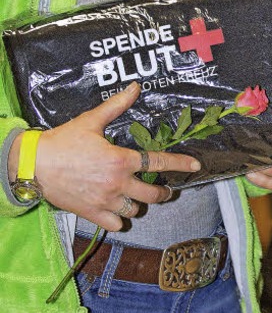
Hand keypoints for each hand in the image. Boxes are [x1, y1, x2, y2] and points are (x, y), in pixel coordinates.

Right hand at [13, 82, 200, 231]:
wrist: (35, 164)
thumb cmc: (63, 141)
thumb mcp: (92, 120)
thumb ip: (117, 106)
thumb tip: (135, 88)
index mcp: (121, 160)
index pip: (158, 163)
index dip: (180, 164)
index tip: (195, 166)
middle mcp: (117, 183)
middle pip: (153, 195)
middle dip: (163, 193)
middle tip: (164, 190)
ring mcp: (106, 201)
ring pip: (135, 210)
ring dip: (138, 204)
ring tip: (135, 197)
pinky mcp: (92, 213)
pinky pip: (116, 224)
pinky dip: (119, 220)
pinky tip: (116, 211)